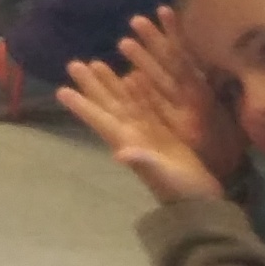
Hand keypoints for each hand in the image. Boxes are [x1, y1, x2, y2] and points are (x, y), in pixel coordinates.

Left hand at [62, 11, 245, 204]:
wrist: (203, 202)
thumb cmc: (181, 191)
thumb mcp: (163, 177)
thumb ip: (143, 162)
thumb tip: (120, 154)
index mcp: (128, 144)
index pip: (100, 120)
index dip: (82, 106)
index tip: (61, 91)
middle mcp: (133, 136)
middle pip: (109, 105)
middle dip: (92, 85)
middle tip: (74, 64)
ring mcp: (149, 133)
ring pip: (126, 102)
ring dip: (111, 83)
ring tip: (96, 63)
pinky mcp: (166, 133)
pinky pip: (148, 105)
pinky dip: (139, 90)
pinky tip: (132, 74)